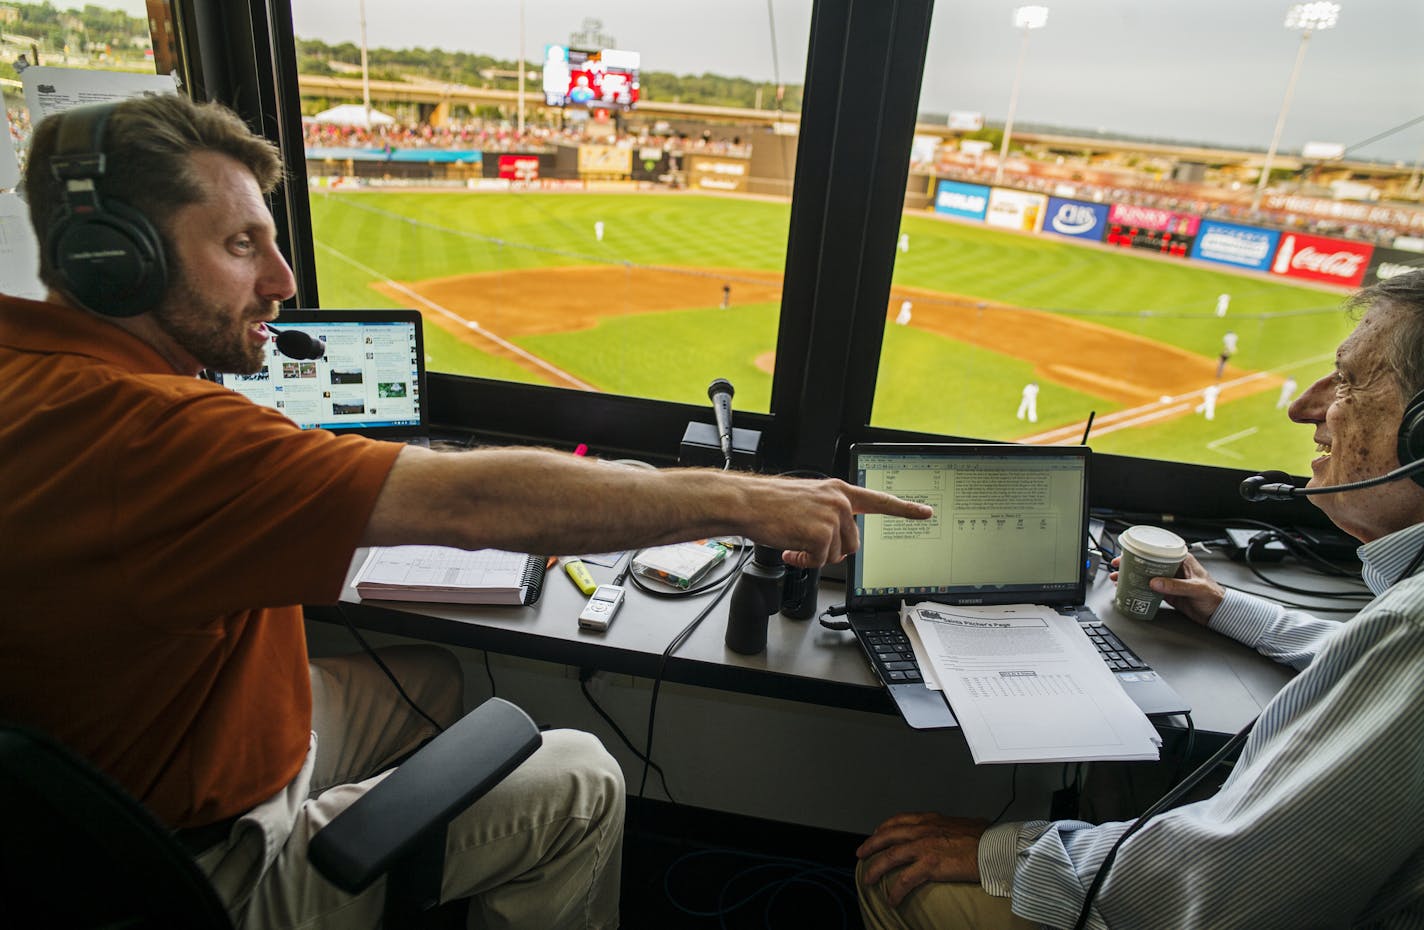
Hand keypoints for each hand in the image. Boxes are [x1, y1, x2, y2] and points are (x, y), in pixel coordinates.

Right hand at [770, 478, 933, 567]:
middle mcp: (840, 501)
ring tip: (795, 543)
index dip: (905, 509)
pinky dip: (805, 561)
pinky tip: (791, 549)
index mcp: (839, 491)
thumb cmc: (769, 502)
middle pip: (853, 542)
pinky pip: (822, 561)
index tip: (925, 512)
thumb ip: (829, 511)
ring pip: (838, 554)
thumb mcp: (808, 499)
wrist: (747, 502)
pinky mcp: (821, 533)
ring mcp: (832, 516)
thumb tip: (838, 537)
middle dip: (831, 550)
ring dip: (816, 556)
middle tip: (806, 544)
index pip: (880, 501)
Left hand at [855, 813, 985, 906]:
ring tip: (868, 879)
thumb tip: (964, 828)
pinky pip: (905, 880)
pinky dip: (895, 890)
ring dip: (875, 868)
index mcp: (931, 820)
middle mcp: (924, 830)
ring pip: (890, 857)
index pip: (900, 820)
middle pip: (888, 836)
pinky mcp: (930, 865)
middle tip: (861, 854)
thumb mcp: (965, 824)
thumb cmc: (986, 837)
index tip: (877, 833)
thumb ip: (955, 826)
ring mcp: (925, 847)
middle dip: (871, 845)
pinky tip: (891, 899)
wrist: (995, 847)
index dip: (884, 827)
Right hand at [1111, 552, 1222, 625]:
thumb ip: (1175, 586)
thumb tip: (1154, 583)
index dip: (1141, 550)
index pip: (1158, 551)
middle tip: (1118, 566)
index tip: (1128, 554)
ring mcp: (1169, 580)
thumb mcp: (1195, 588)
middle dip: (1131, 564)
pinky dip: (1138, 589)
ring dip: (1132, 577)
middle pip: (1148, 562)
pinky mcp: (1167, 593)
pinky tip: (1130, 589)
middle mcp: (1174, 568)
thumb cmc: (1214, 597)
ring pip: (1146, 575)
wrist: (1219, 614)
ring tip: (1119, 579)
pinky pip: (1149, 589)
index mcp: (1182, 560)